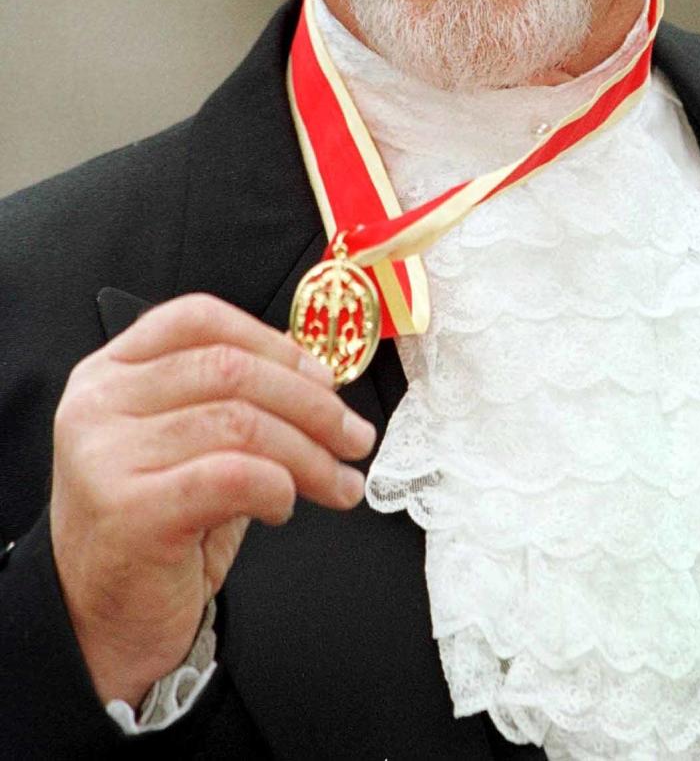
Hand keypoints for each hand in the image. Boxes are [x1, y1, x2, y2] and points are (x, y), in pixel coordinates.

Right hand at [50, 293, 375, 708]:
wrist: (100, 627)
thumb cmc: (155, 531)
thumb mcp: (188, 447)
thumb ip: (234, 399)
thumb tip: (311, 366)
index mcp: (111, 372)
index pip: (198, 319)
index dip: (274, 343)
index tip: (324, 380)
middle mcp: (99, 403)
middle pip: (230, 369)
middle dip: (312, 404)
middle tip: (354, 438)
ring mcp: (106, 455)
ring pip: (240, 423)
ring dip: (309, 454)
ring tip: (337, 482)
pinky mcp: (128, 511)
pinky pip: (231, 475)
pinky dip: (277, 486)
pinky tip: (283, 506)